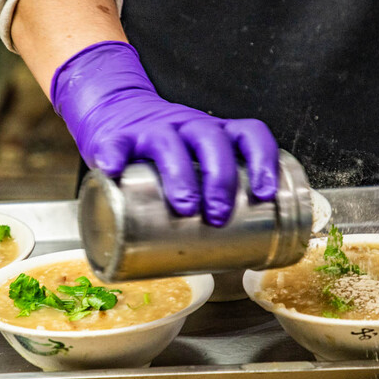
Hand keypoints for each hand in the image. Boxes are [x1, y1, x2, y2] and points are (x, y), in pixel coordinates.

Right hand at [50, 41, 278, 226]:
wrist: (118, 113)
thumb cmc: (166, 157)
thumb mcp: (195, 167)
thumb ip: (212, 205)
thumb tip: (236, 265)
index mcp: (213, 134)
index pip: (248, 134)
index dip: (262, 159)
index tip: (264, 192)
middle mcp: (187, 127)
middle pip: (211, 140)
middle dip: (219, 179)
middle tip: (218, 216)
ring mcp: (152, 131)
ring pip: (168, 142)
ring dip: (179, 174)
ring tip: (184, 208)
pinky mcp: (117, 137)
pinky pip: (115, 144)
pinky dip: (114, 157)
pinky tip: (113, 172)